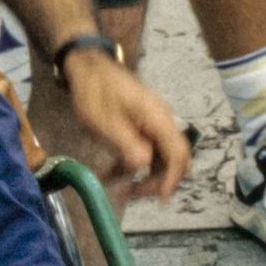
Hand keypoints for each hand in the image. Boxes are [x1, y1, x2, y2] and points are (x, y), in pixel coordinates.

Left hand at [61, 51, 190, 200]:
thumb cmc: (95, 91)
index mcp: (158, 118)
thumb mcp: (106, 122)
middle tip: (138, 194)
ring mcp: (151, 123)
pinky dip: (130, 164)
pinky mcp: (140, 126)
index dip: (172, 178)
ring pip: (157, 157)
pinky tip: (110, 175)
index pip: (178, 153)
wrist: (87, 67)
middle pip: (173, 157)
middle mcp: (161, 121)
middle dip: (160, 180)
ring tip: (121, 189)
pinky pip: (142, 150)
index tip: (160, 199)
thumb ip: (127, 144)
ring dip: (143, 175)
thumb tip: (144, 167)